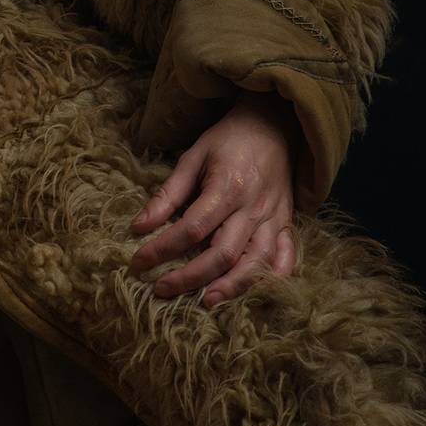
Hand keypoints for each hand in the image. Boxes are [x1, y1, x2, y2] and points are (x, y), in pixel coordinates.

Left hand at [128, 91, 299, 308]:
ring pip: (256, 264)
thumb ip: (167, 193)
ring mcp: (274, 218)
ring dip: (231, 287)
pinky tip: (253, 292)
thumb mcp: (192, 156)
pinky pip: (285, 257)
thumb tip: (138, 226)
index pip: (191, 228)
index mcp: (226, 187)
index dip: (162, 249)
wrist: (273, 124)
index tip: (138, 263)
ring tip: (204, 301)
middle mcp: (253, 208)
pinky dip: (273, 279)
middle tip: (161, 290)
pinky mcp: (288, 223)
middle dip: (190, 277)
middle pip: (223, 253)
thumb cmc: (227, 140)